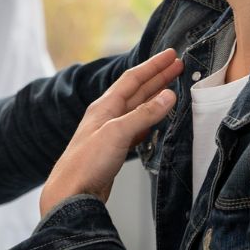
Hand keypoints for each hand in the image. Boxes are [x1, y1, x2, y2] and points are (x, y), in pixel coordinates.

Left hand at [38, 49, 183, 217]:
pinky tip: (156, 119)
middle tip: (178, 66)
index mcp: (104, 106)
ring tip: (173, 87)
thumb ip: (143, 114)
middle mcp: (107, 115)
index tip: (171, 55)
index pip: (133, 78)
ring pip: (137, 108)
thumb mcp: (117, 133)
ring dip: (155, 96)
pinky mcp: (114, 149)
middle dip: (158, 77)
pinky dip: (149, 120)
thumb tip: (167, 96)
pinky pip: (136, 127)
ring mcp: (110, 132)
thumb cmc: (86, 163)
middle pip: (136, 90)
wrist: (72, 194)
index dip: (153, 66)